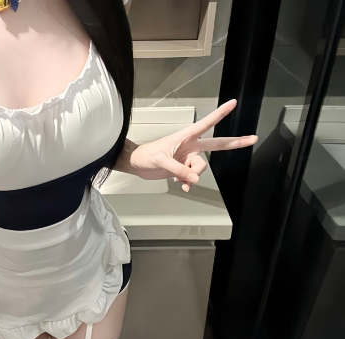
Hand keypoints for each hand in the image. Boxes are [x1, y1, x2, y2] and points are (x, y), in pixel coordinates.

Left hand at [128, 100, 257, 191]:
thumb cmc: (145, 156)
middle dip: (235, 142)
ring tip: (179, 179)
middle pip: (216, 144)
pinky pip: (193, 177)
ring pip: (201, 168)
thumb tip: (193, 179)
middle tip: (253, 138)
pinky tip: (180, 184)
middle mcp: (190, 146)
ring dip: (192, 176)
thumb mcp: (161, 161)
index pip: (206, 123)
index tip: (233, 103)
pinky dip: (188, 182)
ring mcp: (187, 158)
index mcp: (185, 137)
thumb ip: (178, 169)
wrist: (136, 165)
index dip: (220, 114)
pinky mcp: (183, 168)